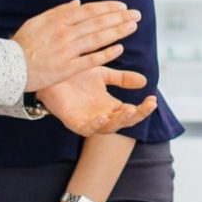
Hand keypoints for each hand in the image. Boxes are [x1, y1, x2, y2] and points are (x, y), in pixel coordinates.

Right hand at [13, 0, 140, 92]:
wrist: (9, 66)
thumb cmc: (23, 43)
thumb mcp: (38, 21)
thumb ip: (59, 11)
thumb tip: (78, 3)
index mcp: (58, 20)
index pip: (89, 11)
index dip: (108, 8)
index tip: (123, 7)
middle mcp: (64, 33)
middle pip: (97, 23)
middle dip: (119, 18)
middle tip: (137, 15)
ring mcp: (66, 51)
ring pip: (97, 39)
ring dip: (117, 32)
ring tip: (133, 27)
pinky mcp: (66, 69)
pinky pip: (90, 60)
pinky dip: (105, 54)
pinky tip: (120, 49)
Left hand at [38, 66, 155, 137]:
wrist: (49, 73)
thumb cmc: (74, 75)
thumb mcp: (102, 74)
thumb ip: (122, 78)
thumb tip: (145, 81)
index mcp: (109, 106)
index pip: (131, 111)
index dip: (143, 108)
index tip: (152, 99)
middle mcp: (100, 115)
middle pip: (123, 122)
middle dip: (137, 115)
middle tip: (148, 105)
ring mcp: (87, 120)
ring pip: (108, 128)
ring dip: (120, 120)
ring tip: (130, 110)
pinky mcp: (72, 121)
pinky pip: (86, 129)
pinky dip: (95, 124)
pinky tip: (103, 116)